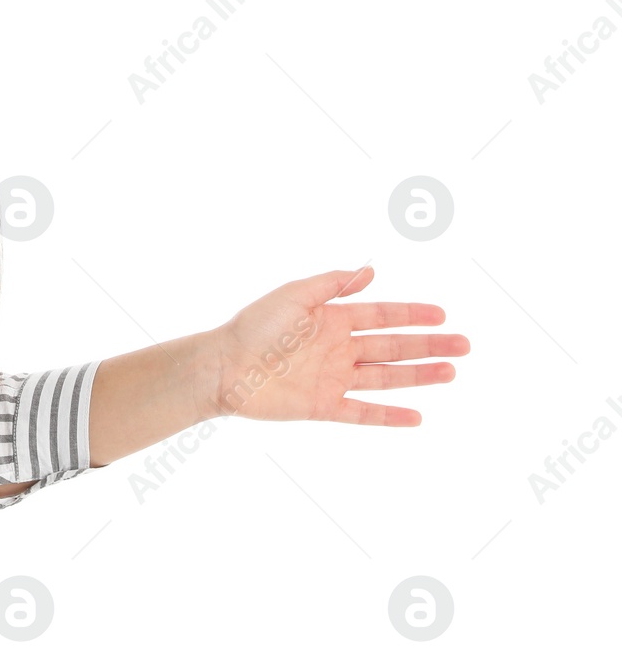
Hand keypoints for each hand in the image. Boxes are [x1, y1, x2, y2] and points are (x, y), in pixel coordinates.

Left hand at [206, 265, 468, 425]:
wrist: (224, 366)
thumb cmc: (253, 325)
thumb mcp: (293, 295)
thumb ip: (332, 284)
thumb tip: (370, 271)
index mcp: (330, 319)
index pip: (381, 315)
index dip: (411, 314)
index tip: (442, 314)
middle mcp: (336, 348)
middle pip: (392, 347)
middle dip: (428, 345)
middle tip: (465, 344)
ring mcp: (332, 378)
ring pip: (385, 378)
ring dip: (419, 376)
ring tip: (452, 372)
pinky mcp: (323, 406)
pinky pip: (363, 413)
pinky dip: (389, 416)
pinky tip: (416, 417)